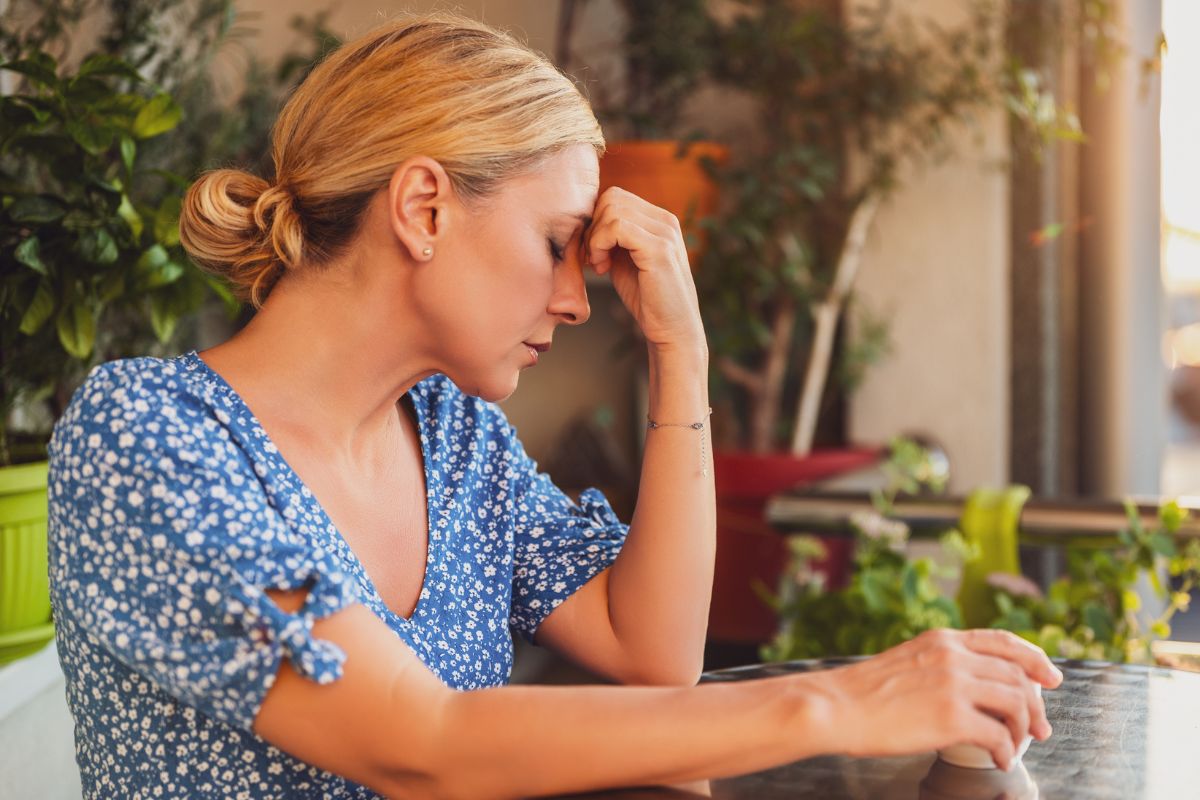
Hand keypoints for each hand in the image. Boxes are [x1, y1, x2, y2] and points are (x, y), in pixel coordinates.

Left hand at [583, 186, 705, 351]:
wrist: (672, 331)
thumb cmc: (647, 299)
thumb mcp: (625, 260)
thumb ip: (612, 238)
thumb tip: (584, 222)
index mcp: (660, 220)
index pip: (616, 197)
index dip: (596, 222)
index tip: (594, 253)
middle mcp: (666, 220)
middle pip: (611, 197)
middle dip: (593, 227)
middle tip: (594, 259)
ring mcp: (665, 233)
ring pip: (612, 209)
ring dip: (595, 238)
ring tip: (600, 265)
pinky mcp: (659, 249)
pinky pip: (616, 226)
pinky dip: (600, 245)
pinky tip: (603, 268)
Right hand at [805, 628, 1062, 769]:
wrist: (836, 706)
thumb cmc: (863, 693)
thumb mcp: (908, 661)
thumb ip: (939, 664)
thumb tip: (968, 685)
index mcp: (942, 640)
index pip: (1003, 641)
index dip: (1035, 659)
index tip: (1050, 677)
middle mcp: (954, 656)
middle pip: (1017, 675)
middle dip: (1035, 704)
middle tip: (1040, 727)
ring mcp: (955, 685)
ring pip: (1015, 703)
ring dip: (1023, 729)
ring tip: (1016, 745)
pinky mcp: (952, 717)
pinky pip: (998, 735)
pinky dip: (1006, 750)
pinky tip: (999, 759)